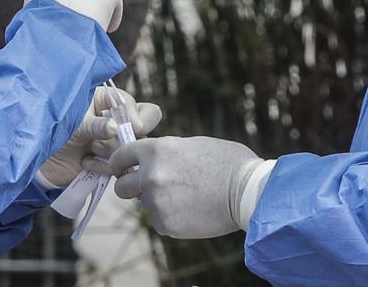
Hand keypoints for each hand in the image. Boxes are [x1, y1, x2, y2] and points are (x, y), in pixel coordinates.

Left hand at [39, 87, 161, 187]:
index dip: (134, 115)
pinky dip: (105, 166)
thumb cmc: (54, 131)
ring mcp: (115, 140)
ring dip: (111, 151)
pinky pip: (122, 165)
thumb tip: (114, 128)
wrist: (42, 163)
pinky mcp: (113, 160)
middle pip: (145, 121)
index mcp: (104, 100)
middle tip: (121, 140)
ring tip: (90, 149)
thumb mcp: (73, 124)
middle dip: (131, 134)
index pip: (129, 103)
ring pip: (132, 146)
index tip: (135, 127)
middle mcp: (114, 118)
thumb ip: (94, 125)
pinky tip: (86, 162)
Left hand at [85, 136, 261, 238]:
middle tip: (148, 188)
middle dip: (131, 187)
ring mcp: (156, 201)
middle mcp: (150, 175)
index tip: (121, 169)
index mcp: (156, 150)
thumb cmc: (227, 163)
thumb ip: (167, 152)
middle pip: (122, 186)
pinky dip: (171, 218)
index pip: (121, 156)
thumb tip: (155, 160)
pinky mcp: (166, 224)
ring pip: (145, 204)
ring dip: (157, 202)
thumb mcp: (192, 145)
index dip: (120, 163)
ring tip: (184, 198)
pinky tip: (192, 211)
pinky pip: (160, 221)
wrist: (247, 191)